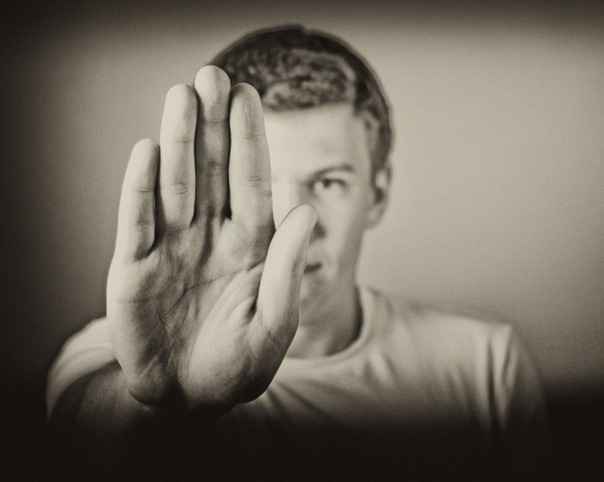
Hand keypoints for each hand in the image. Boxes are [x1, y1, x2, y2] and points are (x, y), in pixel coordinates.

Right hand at [106, 66, 316, 408]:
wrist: (190, 398)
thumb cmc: (239, 365)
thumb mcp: (274, 322)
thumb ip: (288, 267)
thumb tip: (305, 209)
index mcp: (251, 245)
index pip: (251, 182)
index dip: (249, 140)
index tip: (249, 96)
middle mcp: (211, 236)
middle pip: (211, 171)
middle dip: (212, 125)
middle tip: (212, 75)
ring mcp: (171, 247)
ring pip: (175, 185)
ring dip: (177, 142)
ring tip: (181, 97)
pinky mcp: (134, 267)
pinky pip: (137, 220)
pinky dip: (140, 188)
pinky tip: (147, 151)